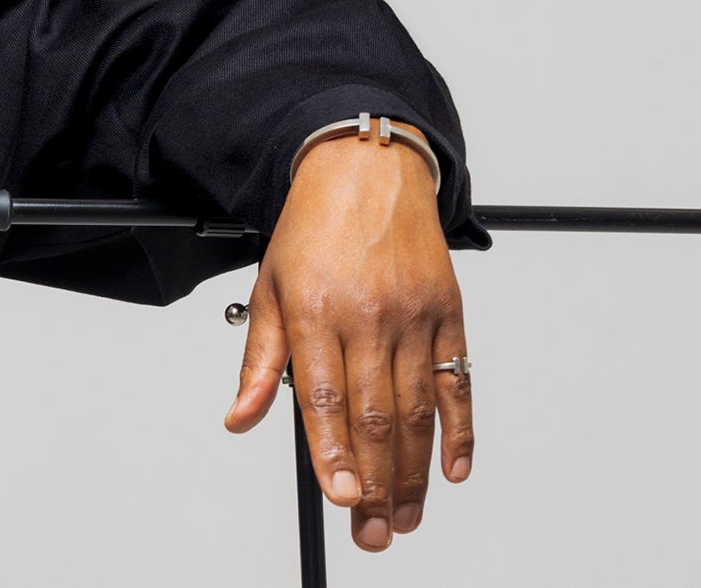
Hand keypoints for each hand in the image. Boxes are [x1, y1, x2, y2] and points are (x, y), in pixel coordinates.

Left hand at [223, 133, 472, 551]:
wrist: (365, 172)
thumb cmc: (314, 231)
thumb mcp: (268, 289)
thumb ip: (260, 362)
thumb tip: (240, 417)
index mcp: (315, 311)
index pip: (324, 398)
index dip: (332, 453)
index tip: (338, 497)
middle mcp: (367, 315)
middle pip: (375, 415)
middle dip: (374, 482)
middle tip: (372, 528)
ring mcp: (413, 315)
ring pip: (417, 409)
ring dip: (413, 471)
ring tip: (404, 514)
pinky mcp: (448, 313)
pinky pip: (457, 382)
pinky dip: (459, 430)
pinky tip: (452, 469)